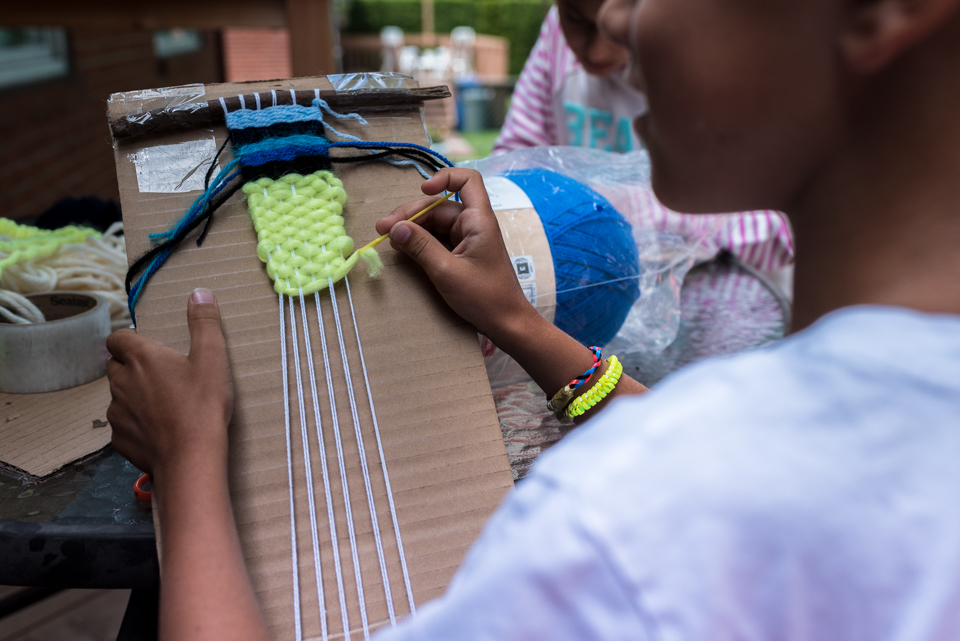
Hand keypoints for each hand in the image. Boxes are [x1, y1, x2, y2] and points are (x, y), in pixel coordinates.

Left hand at [106, 288, 233, 482]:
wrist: (191, 458)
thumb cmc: (202, 405)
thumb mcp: (212, 359)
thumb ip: (204, 323)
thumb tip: (199, 292)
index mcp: (141, 357)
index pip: (117, 338)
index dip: (130, 340)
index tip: (150, 348)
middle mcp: (121, 382)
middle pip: (115, 366)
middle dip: (132, 368)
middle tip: (163, 377)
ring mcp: (116, 412)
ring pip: (118, 396)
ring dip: (134, 396)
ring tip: (164, 405)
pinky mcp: (119, 439)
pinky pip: (123, 425)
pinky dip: (137, 424)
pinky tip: (160, 430)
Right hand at [377, 168, 537, 341]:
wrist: (507, 323)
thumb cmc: (484, 298)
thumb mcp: (447, 272)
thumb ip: (420, 247)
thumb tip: (395, 228)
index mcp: (478, 220)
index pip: (467, 180)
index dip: (444, 177)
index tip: (422, 191)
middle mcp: (474, 224)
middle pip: (440, 205)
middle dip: (411, 214)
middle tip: (383, 229)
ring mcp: (468, 239)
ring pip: (435, 223)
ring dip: (412, 228)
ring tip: (388, 238)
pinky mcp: (463, 253)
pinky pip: (438, 239)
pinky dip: (420, 241)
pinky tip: (403, 248)